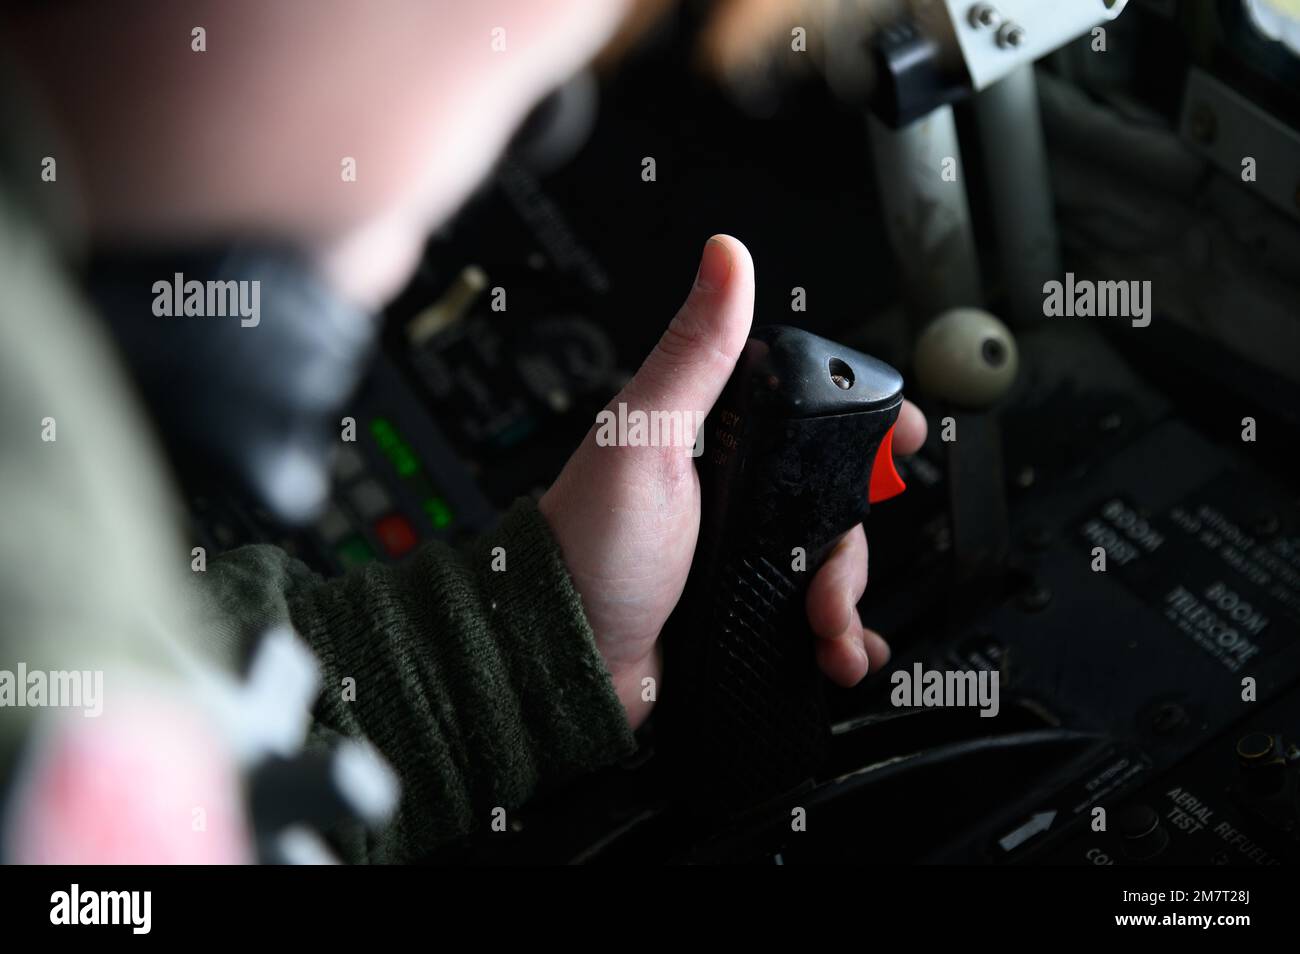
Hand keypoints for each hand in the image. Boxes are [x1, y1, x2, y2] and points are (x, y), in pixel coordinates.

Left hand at [539, 236, 925, 727]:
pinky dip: (841, 639)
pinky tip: (839, 652)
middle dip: (850, 547)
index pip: (810, 419)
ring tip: (827, 631)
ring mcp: (742, 559)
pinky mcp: (746, 613)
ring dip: (848, 603)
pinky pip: (816, 621)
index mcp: (717, 445)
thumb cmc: (587, 548)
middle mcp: (734, 498)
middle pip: (836, 503)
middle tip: (830, 578)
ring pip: (834, 567)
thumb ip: (692, 353)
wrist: (563, 662)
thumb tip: (725, 257)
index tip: (904, 439)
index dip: (865, 428)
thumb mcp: (643, 440)